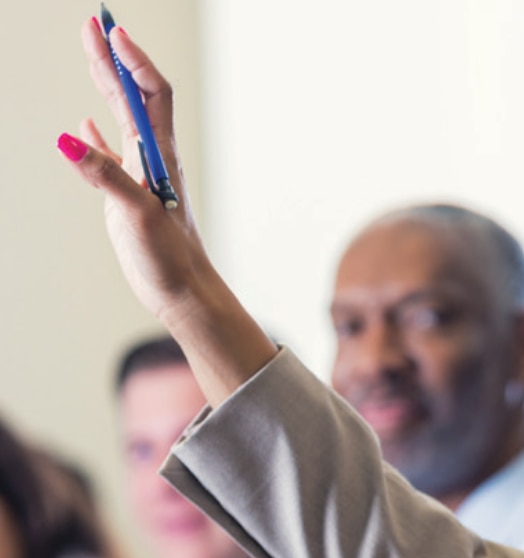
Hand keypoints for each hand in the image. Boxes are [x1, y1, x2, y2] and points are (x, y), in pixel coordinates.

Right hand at [59, 19, 275, 405]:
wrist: (184, 295)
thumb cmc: (170, 259)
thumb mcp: (137, 214)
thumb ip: (106, 176)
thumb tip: (69, 139)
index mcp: (160, 158)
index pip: (150, 94)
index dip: (133, 61)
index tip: (112, 30)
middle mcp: (153, 161)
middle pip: (134, 97)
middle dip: (114, 58)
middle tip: (93, 21)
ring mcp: (140, 178)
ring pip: (120, 120)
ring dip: (105, 85)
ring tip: (90, 52)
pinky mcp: (128, 199)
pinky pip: (109, 158)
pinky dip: (95, 137)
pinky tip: (82, 128)